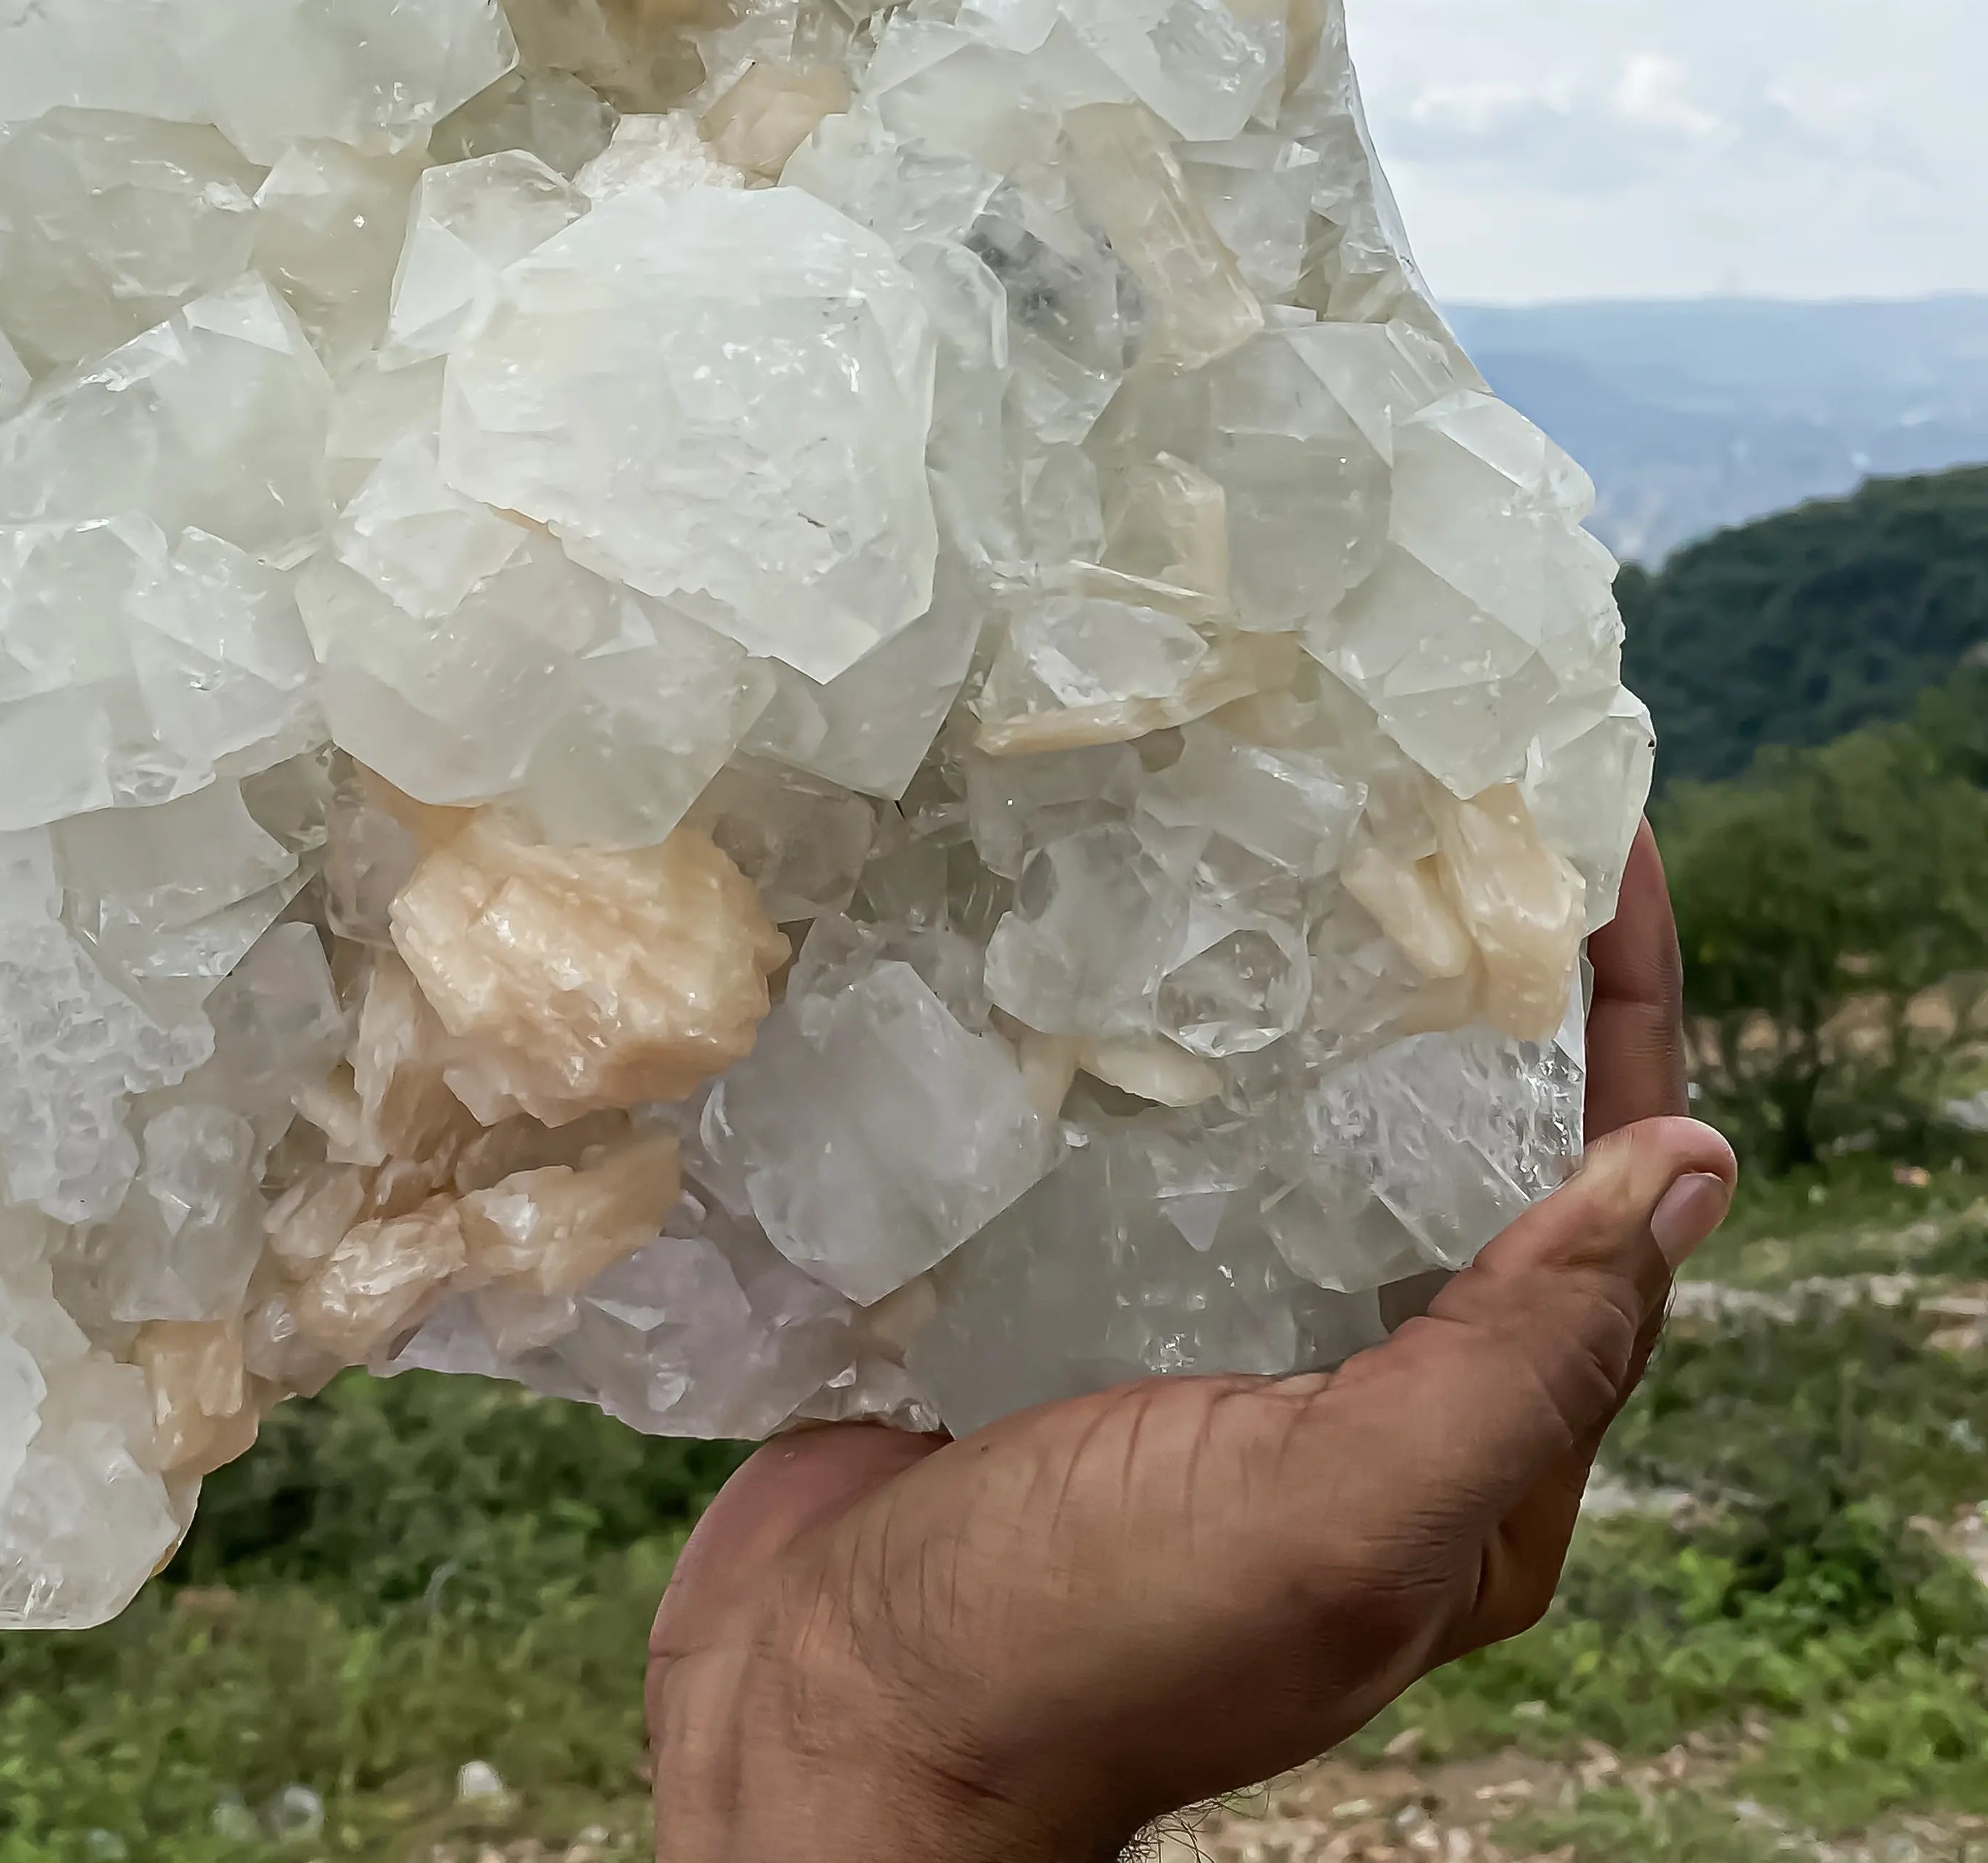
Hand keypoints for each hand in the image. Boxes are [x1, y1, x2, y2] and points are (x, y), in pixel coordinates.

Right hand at [646, 826, 1727, 1862]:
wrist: (827, 1716)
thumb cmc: (1086, 1642)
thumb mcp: (1337, 1514)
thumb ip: (1515, 1359)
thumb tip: (1694, 1170)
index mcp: (1460, 1468)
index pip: (1599, 1218)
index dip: (1627, 1035)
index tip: (1609, 852)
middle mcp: (1351, 1405)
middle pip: (1460, 1164)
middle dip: (1473, 992)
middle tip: (1443, 805)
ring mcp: (1202, 1350)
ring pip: (1303, 1145)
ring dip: (1313, 1002)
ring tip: (1290, 838)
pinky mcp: (1067, 1308)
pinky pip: (1154, 1158)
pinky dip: (1158, 1052)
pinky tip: (1117, 952)